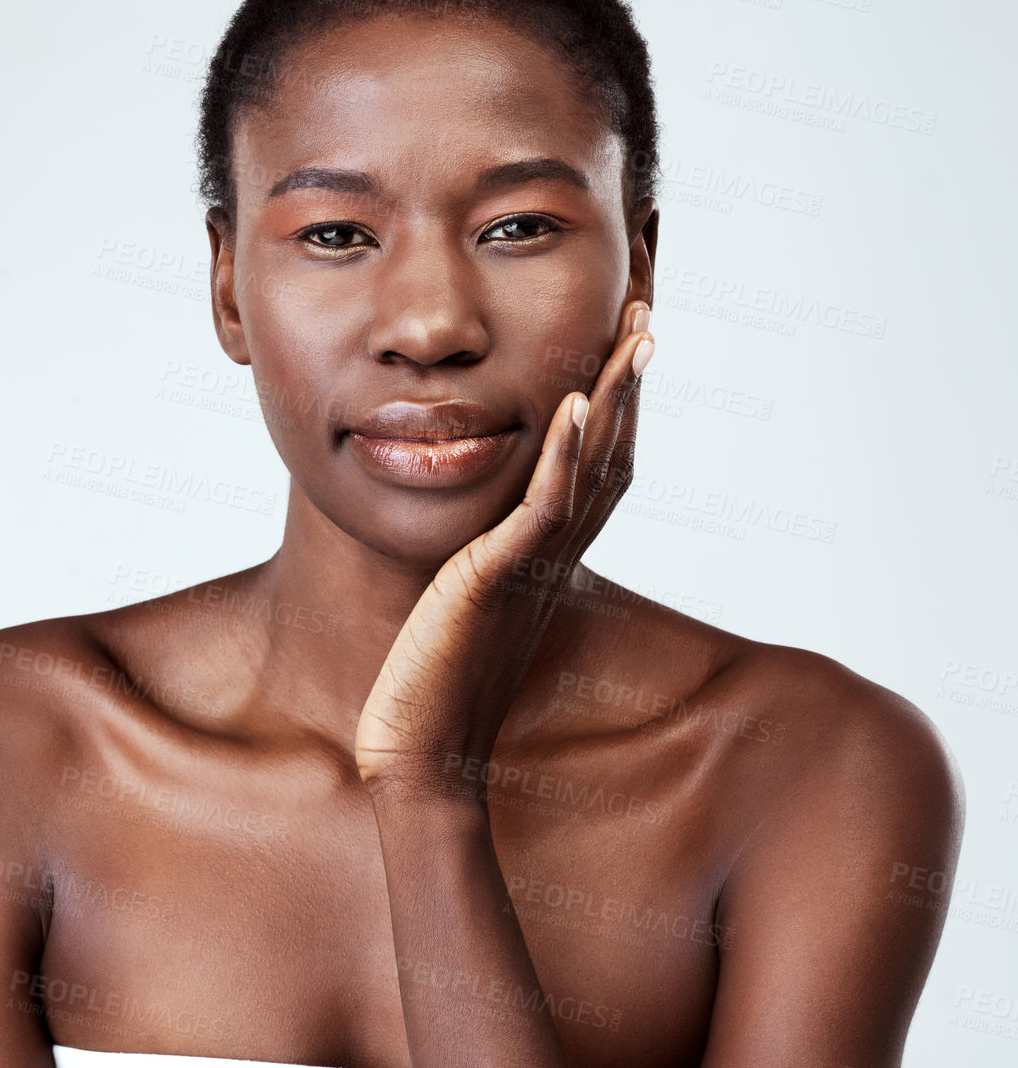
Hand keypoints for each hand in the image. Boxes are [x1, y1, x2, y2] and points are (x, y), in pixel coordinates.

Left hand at [354, 302, 654, 797]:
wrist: (420, 754)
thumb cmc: (434, 688)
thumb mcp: (464, 604)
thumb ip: (481, 564)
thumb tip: (476, 538)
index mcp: (545, 558)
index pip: (595, 468)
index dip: (616, 406)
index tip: (622, 345)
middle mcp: (553, 558)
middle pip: (612, 454)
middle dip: (630, 381)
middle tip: (646, 313)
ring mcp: (531, 567)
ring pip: (591, 468)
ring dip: (615, 396)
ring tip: (635, 332)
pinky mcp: (497, 580)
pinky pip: (542, 507)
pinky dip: (562, 452)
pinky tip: (573, 399)